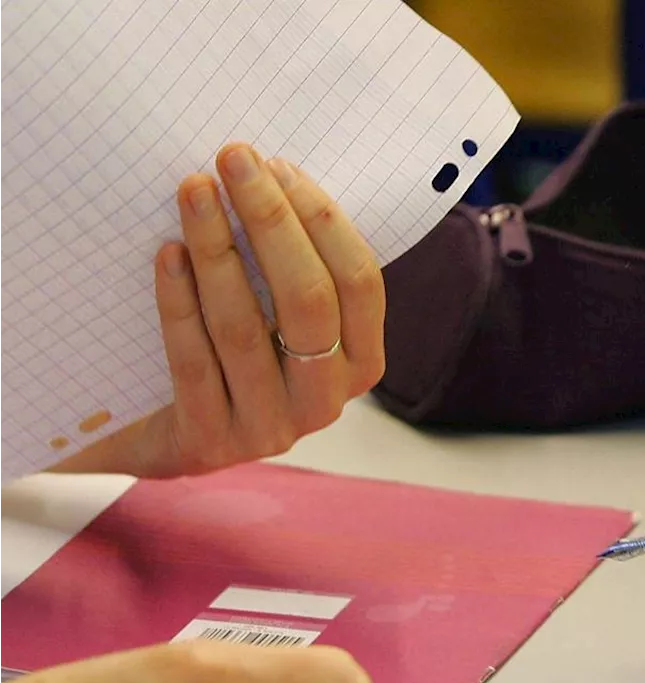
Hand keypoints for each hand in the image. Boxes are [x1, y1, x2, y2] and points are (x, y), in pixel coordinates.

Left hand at [53, 143, 385, 478]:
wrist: (167, 436)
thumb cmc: (232, 354)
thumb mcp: (280, 317)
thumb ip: (293, 266)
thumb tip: (272, 173)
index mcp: (359, 363)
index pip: (359, 284)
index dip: (322, 220)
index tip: (278, 165)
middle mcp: (324, 401)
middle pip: (309, 302)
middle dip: (271, 220)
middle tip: (233, 160)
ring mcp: (270, 427)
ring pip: (246, 329)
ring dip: (218, 249)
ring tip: (193, 191)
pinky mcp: (212, 441)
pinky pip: (194, 361)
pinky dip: (179, 301)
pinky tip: (168, 253)